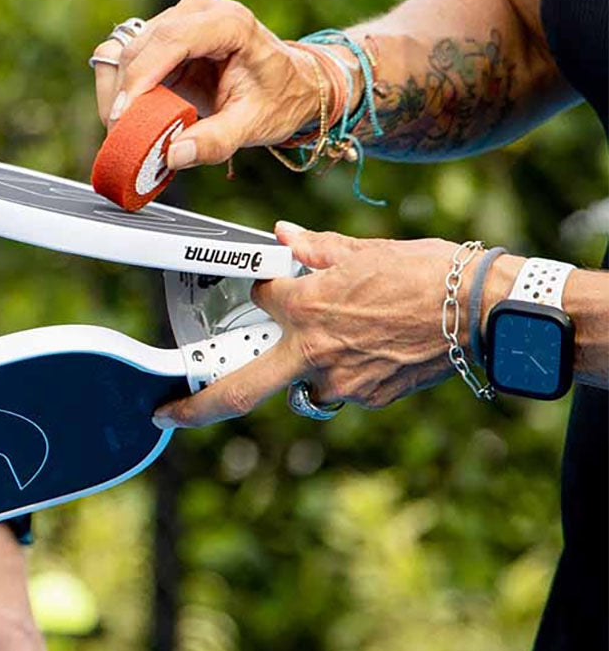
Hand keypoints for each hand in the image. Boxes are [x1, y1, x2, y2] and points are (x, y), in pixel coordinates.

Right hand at [92, 0, 321, 170]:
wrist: (290, 85)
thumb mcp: (255, 125)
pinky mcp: (161, 37)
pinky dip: (119, 88)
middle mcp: (198, 11)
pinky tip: (132, 115)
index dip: (140, 78)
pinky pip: (122, 57)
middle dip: (124, 95)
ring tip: (128, 129)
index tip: (124, 116)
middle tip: (125, 138)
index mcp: (229, 23)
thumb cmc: (279, 98)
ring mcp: (176, 20)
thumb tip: (173, 155)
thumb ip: (216, 141)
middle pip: (139, 46)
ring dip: (116, 92)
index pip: (171, 40)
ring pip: (122, 50)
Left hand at [154, 223, 476, 426]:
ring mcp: (340, 381)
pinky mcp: (368, 396)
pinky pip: (340, 384)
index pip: (259, 295)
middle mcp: (313, 351)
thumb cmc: (429, 273)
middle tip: (165, 414)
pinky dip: (345, 367)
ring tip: (343, 338)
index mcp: (306, 307)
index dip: (262, 283)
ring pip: (301, 381)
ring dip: (301, 367)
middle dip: (195, 407)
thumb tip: (283, 235)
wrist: (484, 311)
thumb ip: (315, 249)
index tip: (267, 280)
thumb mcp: (365, 250)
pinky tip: (376, 343)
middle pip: (239, 390)